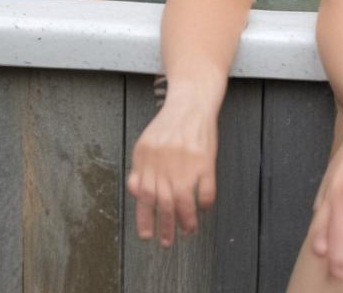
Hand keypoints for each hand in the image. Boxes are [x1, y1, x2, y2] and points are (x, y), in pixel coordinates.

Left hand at [127, 92, 217, 245]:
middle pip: (163, 202)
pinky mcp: (206, 160)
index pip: (144, 194)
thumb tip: (136, 193)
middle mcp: (165, 160)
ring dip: (186, 220)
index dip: (144, 218)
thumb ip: (141, 168)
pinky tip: (203, 208)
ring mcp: (187, 161)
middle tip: (167, 241)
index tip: (147, 235)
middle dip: (165, 226)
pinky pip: (207, 191)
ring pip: (184, 201)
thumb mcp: (147, 143)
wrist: (191, 102)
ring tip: (187, 230)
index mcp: (147, 157)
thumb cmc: (170, 124)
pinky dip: (205, 204)